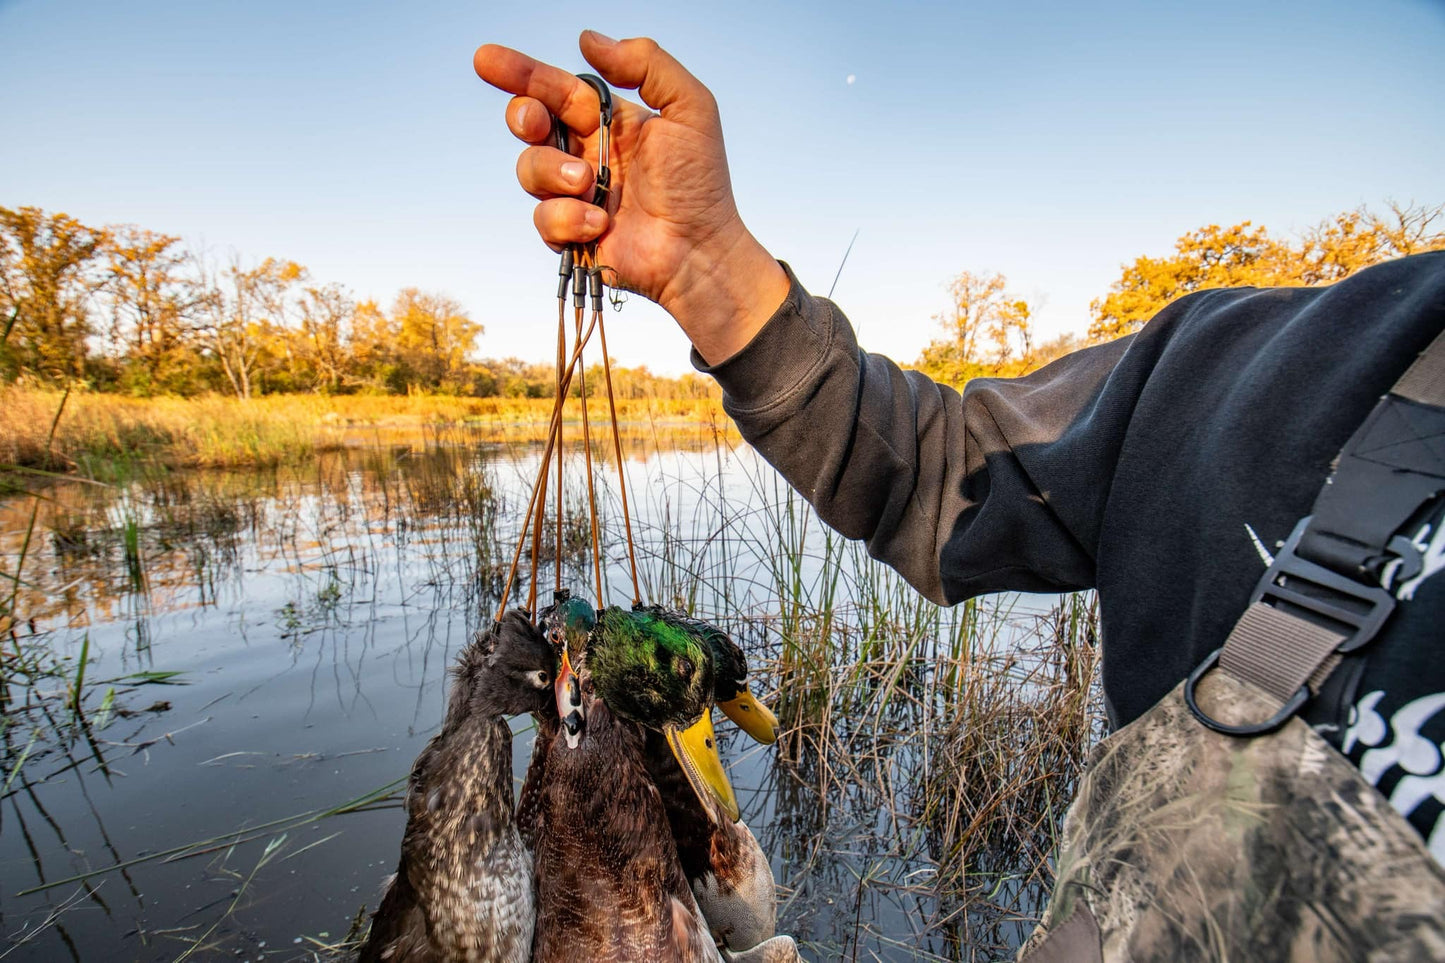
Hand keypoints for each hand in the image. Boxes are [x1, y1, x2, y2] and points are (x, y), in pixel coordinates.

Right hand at [473, 32, 788, 363]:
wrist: (700, 249)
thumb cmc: (700, 183)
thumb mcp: (689, 107)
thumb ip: (646, 63)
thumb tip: (588, 40)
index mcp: (607, 120)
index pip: (555, 87)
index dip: (519, 71)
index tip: (486, 61)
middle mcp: (585, 153)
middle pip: (529, 123)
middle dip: (523, 116)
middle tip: (535, 122)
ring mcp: (575, 194)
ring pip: (529, 169)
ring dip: (553, 172)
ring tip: (589, 184)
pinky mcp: (570, 233)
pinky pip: (543, 218)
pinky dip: (569, 217)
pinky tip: (601, 223)